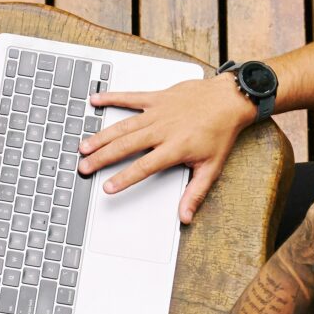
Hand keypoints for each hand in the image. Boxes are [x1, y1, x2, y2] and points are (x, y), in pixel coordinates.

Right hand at [75, 73, 262, 223]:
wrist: (229, 100)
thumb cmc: (220, 132)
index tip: (107, 186)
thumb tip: (186, 216)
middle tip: (85, 166)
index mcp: (175, 148)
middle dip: (102, 158)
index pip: (144, 167)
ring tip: (84, 145)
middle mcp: (163, 129)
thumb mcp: (211, 167)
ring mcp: (158, 112)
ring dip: (102, 136)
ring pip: (124, 125)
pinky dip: (112, 97)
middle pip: (126, 146)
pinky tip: (96, 101)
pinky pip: (131, 97)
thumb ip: (195, 193)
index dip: (124, 178)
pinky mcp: (157, 97)